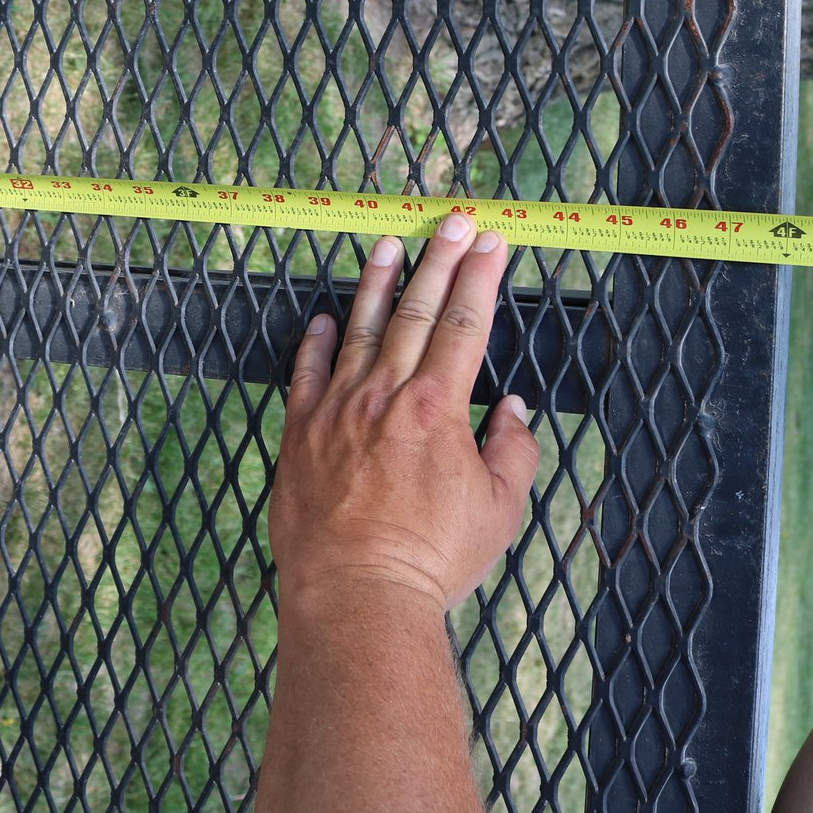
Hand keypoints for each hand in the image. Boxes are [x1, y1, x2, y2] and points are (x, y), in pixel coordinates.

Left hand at [269, 213, 539, 616]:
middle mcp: (385, 395)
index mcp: (438, 408)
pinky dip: (317, 341)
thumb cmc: (432, 559)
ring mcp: (337, 408)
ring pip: (358, 329)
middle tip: (453, 220)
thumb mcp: (500, 511)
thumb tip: (511, 408)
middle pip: (416, 311)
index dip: (481, 278)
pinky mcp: (300, 431)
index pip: (465, 324)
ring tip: (387, 244)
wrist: (355, 592)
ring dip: (376, 282)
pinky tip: (324, 317)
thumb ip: (512, 451)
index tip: (492, 242)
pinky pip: (307, 372)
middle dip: (439, 259)